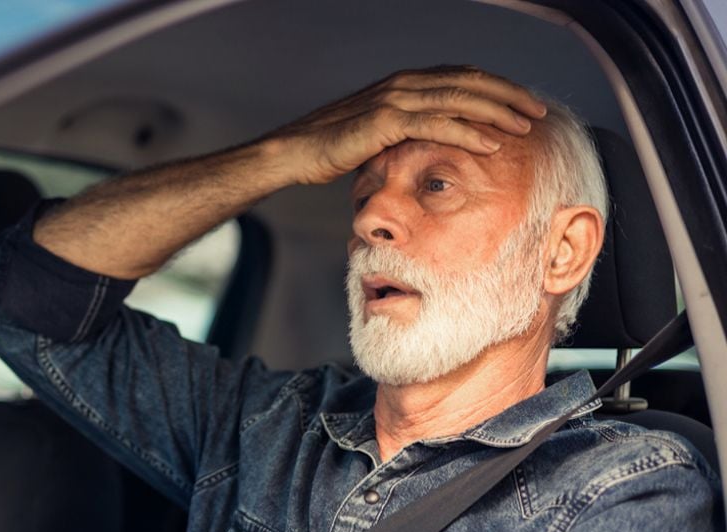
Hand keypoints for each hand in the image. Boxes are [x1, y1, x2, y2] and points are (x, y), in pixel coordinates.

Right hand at [265, 66, 547, 184]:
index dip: (496, 88)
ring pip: (459, 99)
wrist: (296, 151)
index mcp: (404, 83)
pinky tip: (491, 143)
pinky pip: (438, 123)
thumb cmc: (332, 148)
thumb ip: (404, 132)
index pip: (461, 77)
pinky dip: (468, 132)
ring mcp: (396, 99)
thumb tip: (428, 148)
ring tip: (526, 126)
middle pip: (469, 82)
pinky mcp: (387, 120)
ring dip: (498, 112)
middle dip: (508, 95)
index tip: (522, 103)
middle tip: (538, 111)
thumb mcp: (377, 134)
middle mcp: (404, 84)